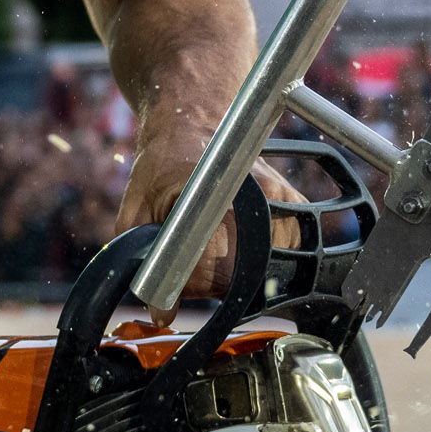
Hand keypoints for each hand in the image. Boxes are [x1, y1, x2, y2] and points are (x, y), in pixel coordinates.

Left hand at [117, 133, 314, 310]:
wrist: (196, 118)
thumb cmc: (162, 161)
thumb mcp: (136, 208)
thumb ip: (140, 260)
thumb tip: (161, 313)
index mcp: (214, 197)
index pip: (212, 270)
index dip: (190, 286)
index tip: (172, 284)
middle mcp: (255, 197)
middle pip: (240, 275)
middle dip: (211, 283)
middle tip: (186, 264)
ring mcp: (280, 199)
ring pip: (264, 270)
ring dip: (235, 273)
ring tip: (210, 250)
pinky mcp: (294, 202)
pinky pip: (281, 254)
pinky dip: (258, 259)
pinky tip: (235, 240)